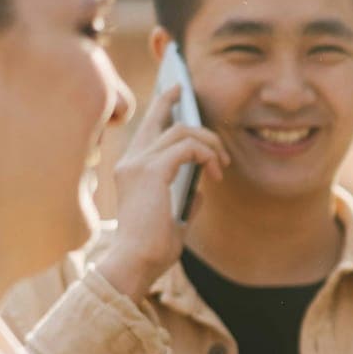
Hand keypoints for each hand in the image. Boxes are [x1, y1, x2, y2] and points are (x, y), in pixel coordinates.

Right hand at [94, 85, 229, 300]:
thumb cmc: (153, 246)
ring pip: (181, 131)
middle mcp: (130, 161)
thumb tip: (202, 187)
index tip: (175, 92)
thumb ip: (184, 195)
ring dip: (209, 144)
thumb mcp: (172, 215)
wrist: (137, 261)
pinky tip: (215, 172)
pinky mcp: (151, 171)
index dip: (161, 107)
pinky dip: (206, 154)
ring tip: (222, 164)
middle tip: (190, 94)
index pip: (146, 129)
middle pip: (157, 119)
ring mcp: (138, 163)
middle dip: (175, 102)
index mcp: (131, 169)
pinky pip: (187, 147)